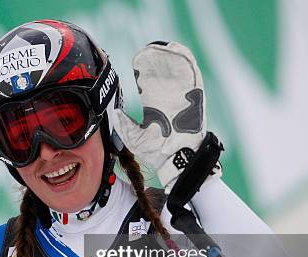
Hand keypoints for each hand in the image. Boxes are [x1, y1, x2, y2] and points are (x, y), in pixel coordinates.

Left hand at [112, 41, 220, 190]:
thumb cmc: (156, 152)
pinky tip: (176, 50)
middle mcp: (168, 101)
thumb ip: (123, 124)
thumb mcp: (134, 138)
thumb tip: (113, 111)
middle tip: (145, 51)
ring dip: (168, 58)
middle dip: (154, 63)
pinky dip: (185, 61)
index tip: (136, 62)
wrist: (176, 158)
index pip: (148, 86)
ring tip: (159, 47)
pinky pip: (191, 75)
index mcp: (155, 108)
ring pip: (175, 72)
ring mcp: (181, 98)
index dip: (143, 73)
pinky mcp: (193, 97)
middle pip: (161, 76)